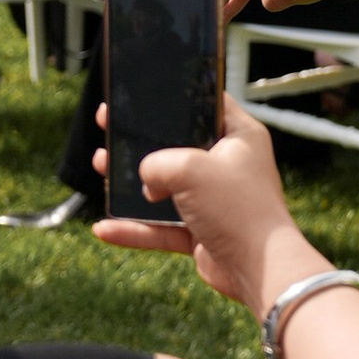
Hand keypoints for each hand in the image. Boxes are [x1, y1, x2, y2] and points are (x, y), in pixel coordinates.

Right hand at [93, 93, 297, 289]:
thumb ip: (157, 163)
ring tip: (100, 165)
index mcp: (240, 137)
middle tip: (110, 123)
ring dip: (131, 183)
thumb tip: (145, 178)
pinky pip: (162, 228)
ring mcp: (214, 200)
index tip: (146, 91)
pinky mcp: (202, 232)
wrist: (258, 268)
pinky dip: (135, 230)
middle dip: (141, 140)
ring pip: (165, 187)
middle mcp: (228, 165)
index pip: (209, 104)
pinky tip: (105, 228)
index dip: (177, 97)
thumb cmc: (237, 208)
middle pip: (178, 146)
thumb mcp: (189, 168)